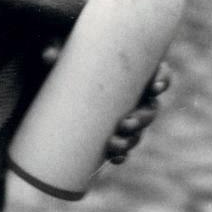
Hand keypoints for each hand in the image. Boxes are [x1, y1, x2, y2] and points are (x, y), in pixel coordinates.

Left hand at [40, 44, 168, 165]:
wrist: (50, 85)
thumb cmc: (66, 61)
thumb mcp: (63, 55)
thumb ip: (59, 53)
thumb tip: (48, 56)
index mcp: (131, 73)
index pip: (158, 73)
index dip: (162, 80)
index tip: (154, 87)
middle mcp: (133, 95)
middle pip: (151, 108)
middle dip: (142, 119)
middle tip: (124, 124)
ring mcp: (123, 115)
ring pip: (138, 131)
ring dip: (130, 140)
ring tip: (113, 144)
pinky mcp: (110, 132)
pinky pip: (123, 147)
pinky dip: (121, 154)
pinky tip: (114, 158)